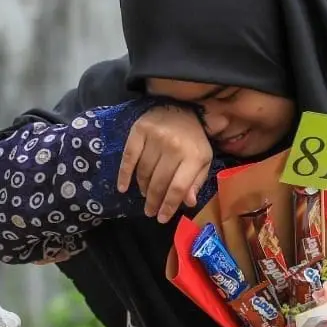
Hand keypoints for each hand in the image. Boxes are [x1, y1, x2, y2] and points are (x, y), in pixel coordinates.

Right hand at [116, 104, 212, 223]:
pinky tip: (123, 187)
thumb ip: (196, 181)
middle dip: (153, 202)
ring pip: (144, 172)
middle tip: (149, 212)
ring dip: (143, 188)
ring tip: (145, 195)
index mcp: (194, 156)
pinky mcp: (140, 130)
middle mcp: (174, 147)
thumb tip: (187, 203)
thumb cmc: (193, 139)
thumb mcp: (203, 160)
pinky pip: (129, 157)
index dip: (168, 206)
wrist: (181, 107)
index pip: (178, 188)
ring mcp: (156, 138)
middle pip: (159, 183)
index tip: (161, 218)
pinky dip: (124, 175)